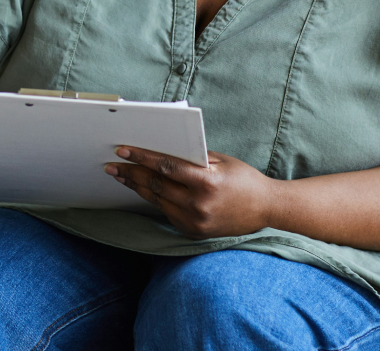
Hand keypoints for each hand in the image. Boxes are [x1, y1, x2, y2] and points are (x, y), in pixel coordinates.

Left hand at [107, 147, 274, 239]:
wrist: (267, 209)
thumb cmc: (244, 179)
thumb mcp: (221, 161)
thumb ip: (192, 157)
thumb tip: (160, 148)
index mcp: (206, 182)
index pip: (165, 167)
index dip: (141, 158)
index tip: (122, 150)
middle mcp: (199, 205)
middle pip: (155, 185)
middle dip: (131, 174)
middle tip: (112, 166)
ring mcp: (195, 221)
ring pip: (157, 200)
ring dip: (137, 187)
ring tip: (121, 176)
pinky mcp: (193, 232)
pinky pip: (167, 212)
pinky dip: (154, 200)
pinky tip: (142, 190)